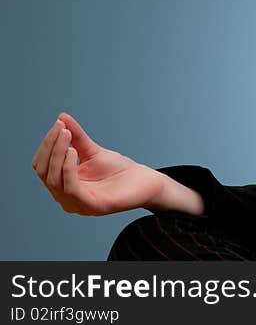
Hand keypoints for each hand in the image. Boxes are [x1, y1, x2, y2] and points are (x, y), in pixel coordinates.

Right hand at [32, 113, 164, 215]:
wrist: (145, 182)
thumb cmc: (119, 170)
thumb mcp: (93, 151)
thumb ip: (76, 137)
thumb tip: (61, 117)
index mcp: (63, 184)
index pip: (42, 165)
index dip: (47, 145)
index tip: (58, 125)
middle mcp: (65, 197)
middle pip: (44, 172)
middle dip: (51, 148)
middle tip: (62, 129)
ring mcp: (77, 204)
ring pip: (54, 180)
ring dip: (58, 155)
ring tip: (67, 136)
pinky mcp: (92, 206)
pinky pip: (71, 189)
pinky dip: (68, 169)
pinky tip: (73, 151)